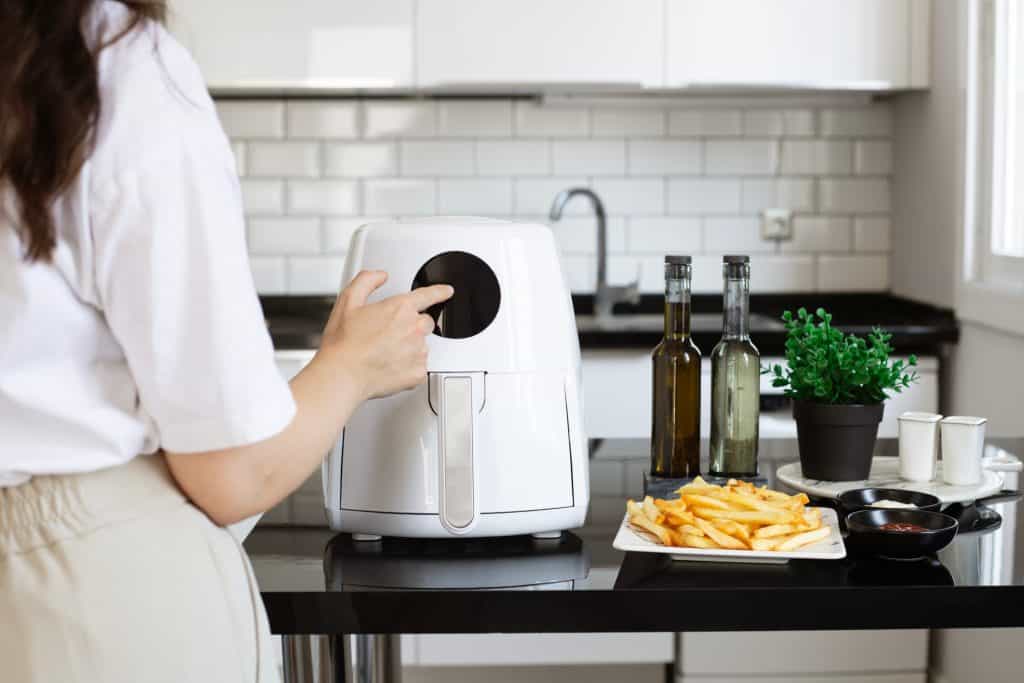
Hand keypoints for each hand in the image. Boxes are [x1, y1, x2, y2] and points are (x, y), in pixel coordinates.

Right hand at [317, 270, 453, 400]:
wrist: (343, 375)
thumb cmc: (344, 343)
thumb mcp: (348, 301)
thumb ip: (366, 281)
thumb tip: (380, 276)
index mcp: (400, 308)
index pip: (428, 295)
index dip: (439, 292)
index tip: (446, 291)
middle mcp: (414, 328)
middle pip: (425, 322)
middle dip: (411, 326)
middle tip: (388, 335)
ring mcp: (418, 351)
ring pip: (422, 345)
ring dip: (409, 347)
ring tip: (385, 353)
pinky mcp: (418, 372)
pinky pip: (420, 367)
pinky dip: (408, 367)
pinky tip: (390, 366)